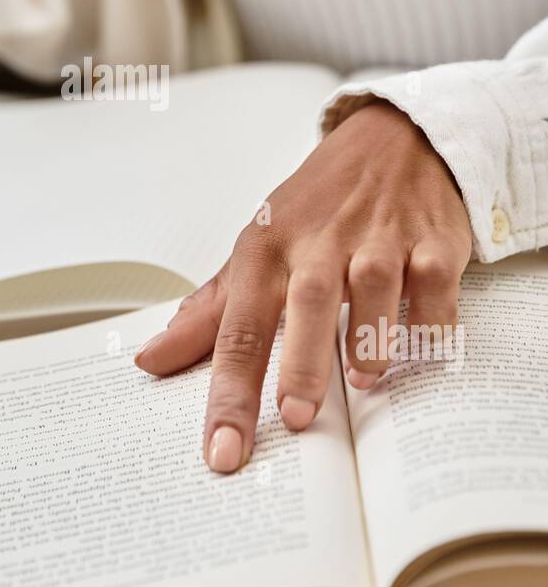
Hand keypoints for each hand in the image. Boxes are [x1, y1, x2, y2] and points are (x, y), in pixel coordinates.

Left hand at [135, 101, 471, 472]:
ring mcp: (380, 239)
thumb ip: (208, 312)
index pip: (238, 327)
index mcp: (268, 249)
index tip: (223, 449)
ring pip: (374, 287)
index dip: (228, 393)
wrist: (394, 137)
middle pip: (306, 303)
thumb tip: (150, 360)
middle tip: (295, 416)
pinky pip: (435, 282)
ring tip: (363, 383)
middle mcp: (321, 242)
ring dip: (370, 337)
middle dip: (301, 361)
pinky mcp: (433, 241)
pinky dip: (432, 317)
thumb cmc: (318, 204)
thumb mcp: (257, 247)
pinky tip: (423, 347)